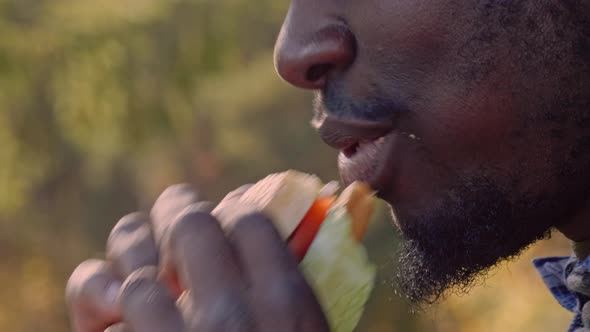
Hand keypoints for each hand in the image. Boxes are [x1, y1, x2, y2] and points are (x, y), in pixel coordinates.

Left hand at [66, 184, 329, 331]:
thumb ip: (291, 295)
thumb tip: (268, 227)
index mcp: (290, 312)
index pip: (252, 221)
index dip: (233, 215)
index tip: (225, 224)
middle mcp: (234, 321)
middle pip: (191, 222)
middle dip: (178, 217)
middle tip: (176, 230)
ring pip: (136, 264)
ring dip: (138, 270)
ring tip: (151, 285)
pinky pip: (110, 304)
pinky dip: (110, 307)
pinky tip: (126, 319)